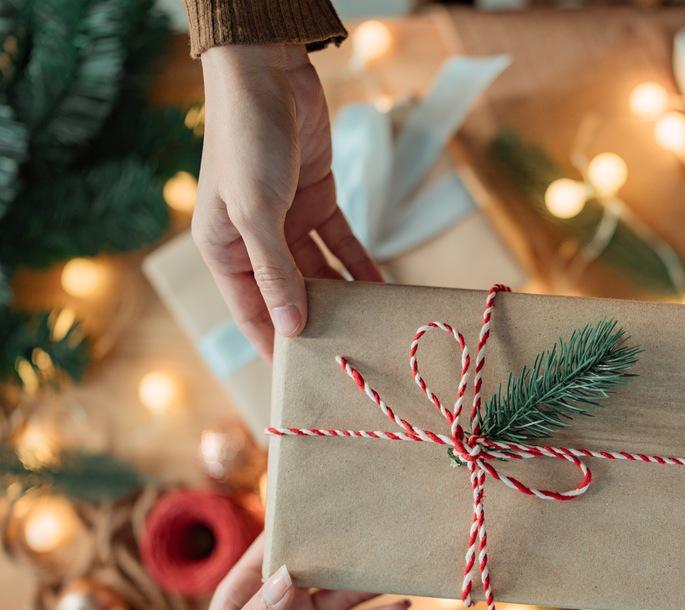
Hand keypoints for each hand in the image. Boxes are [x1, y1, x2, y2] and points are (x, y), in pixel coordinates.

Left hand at [160, 537, 408, 609]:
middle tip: (380, 532)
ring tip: (399, 568)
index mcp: (243, 593)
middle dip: (345, 550)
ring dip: (368, 583)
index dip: (300, 526)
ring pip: (341, 595)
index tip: (332, 505)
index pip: (274, 548)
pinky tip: (399, 608)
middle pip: (317, 567)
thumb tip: (288, 577)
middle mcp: (276, 603)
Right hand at [193, 45, 381, 358]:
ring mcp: (287, 221)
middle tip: (351, 357)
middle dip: (317, 323)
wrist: (267, 76)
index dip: (275, 345)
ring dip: (344, 297)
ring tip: (374, 327)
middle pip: (289, 296)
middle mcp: (252, 241)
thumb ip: (275, 272)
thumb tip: (292, 327)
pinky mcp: (316, 200)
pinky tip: (383, 290)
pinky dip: (360, 265)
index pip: (251, 312)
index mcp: (222, 250)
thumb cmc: (246, 143)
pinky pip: (341, 245)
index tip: (303, 380)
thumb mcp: (256, 213)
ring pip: (320, 273)